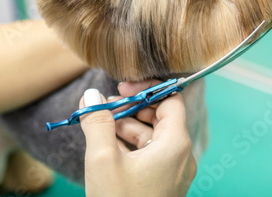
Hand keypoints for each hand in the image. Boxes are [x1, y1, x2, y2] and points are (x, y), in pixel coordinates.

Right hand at [79, 81, 196, 196]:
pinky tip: (106, 145)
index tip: (121, 88)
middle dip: (131, 108)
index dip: (146, 89)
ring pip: (152, 136)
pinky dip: (130, 145)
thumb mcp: (103, 160)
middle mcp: (180, 155)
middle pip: (160, 117)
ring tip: (99, 124)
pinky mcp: (162, 183)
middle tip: (104, 106)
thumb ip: (97, 122)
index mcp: (175, 144)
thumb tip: (92, 96)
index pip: (170, 100)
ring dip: (126, 126)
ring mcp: (172, 171)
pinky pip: (149, 154)